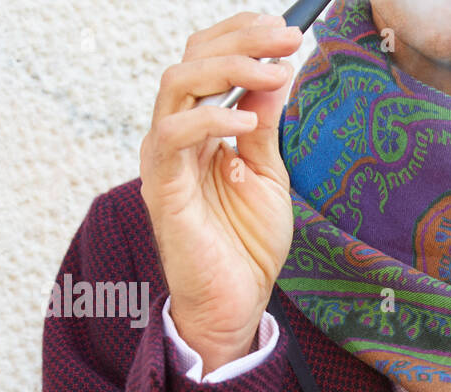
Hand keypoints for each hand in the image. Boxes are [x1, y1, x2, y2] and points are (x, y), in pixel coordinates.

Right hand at [139, 12, 303, 372]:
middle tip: (287, 37)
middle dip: (241, 41)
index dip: (243, 36)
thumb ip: (266, 128)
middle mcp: (176, 136)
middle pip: (191, 61)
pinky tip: (249, 121)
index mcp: (200, 129)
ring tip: (274, 71)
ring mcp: (165, 159)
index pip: (208, 60)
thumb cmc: (247, 245)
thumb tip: (275, 74)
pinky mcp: (163, 187)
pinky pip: (173, 135)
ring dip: (229, 69)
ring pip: (176, 85)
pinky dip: (211, 120)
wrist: (236, 302)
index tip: (287, 30)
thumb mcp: (267, 175)